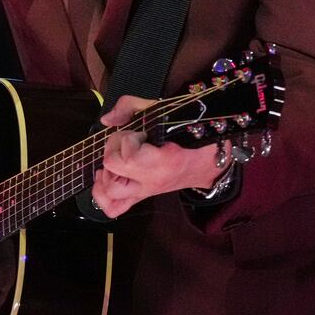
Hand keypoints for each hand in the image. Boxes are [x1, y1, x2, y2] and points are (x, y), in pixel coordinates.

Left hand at [89, 94, 228, 217]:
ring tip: (117, 160)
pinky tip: (108, 176)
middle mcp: (152, 183)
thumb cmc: (189, 132)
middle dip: (112, 156)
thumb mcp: (161, 110)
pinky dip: (103, 195)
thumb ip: (129, 106)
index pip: (127, 159)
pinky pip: (114, 208)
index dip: (126, 140)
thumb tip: (107, 120)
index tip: (140, 133)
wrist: (211, 160)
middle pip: (112, 181)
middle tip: (125, 144)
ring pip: (109, 197)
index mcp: (162, 164)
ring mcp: (146, 192)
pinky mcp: (142, 197)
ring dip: (106, 176)